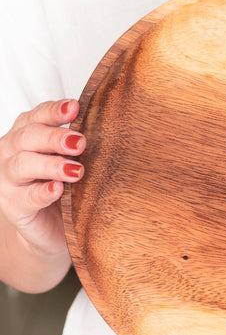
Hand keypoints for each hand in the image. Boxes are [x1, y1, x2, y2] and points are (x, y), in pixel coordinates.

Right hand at [0, 99, 84, 256]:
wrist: (52, 227)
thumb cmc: (65, 187)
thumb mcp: (72, 161)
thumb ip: (78, 145)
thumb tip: (107, 126)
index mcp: (27, 135)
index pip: (37, 116)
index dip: (55, 111)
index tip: (75, 107)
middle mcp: (12, 152)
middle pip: (28, 137)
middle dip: (55, 137)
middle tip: (80, 143)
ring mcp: (8, 180)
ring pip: (23, 164)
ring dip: (51, 164)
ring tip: (76, 170)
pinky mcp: (13, 207)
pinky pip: (26, 198)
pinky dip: (42, 192)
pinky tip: (57, 190)